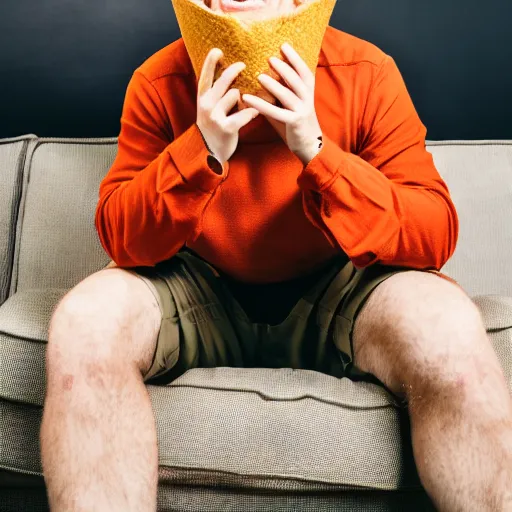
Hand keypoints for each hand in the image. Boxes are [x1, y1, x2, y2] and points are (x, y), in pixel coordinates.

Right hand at [196, 48, 259, 166]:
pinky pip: (244, 113)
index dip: (210, 62)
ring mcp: (216, 116)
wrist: (208, 153)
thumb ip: (215, 93)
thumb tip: (228, 73)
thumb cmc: (213, 127)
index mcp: (202, 98)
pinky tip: (256, 112)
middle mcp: (207, 105)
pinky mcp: (227, 128)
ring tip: (248, 103)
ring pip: (235, 95)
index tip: (218, 50)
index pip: (205, 76)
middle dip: (234, 70)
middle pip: (223, 80)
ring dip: (244, 98)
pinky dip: (252, 112)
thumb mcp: (208, 108)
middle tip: (243, 65)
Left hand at [241, 43, 322, 164]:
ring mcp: (301, 111)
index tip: (284, 45)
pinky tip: (247, 99)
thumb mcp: (288, 105)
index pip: (303, 71)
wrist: (309, 145)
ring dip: (273, 85)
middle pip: (296, 80)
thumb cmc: (295, 123)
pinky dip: (261, 105)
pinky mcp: (294, 122)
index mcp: (308, 92)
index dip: (295, 58)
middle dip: (284, 67)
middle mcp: (307, 99)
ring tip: (259, 76)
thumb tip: (259, 78)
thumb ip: (278, 93)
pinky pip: (276, 112)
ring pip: (287, 95)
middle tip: (269, 57)